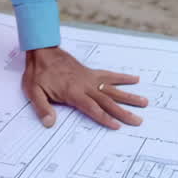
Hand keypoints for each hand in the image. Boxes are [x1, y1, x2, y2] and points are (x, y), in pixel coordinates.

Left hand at [22, 47, 147, 129]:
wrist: (42, 51)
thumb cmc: (38, 73)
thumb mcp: (33, 91)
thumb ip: (42, 108)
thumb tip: (49, 123)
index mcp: (73, 92)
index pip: (92, 109)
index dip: (105, 118)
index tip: (118, 126)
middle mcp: (85, 85)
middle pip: (108, 101)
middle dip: (124, 112)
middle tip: (138, 121)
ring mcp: (90, 78)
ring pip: (112, 89)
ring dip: (128, 96)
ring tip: (144, 102)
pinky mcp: (91, 72)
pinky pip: (109, 75)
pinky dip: (122, 77)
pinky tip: (134, 79)